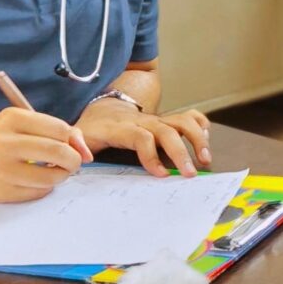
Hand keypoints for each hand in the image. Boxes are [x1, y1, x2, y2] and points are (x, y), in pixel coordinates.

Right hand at [0, 107, 91, 203]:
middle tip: (72, 164)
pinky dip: (42, 189)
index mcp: (11, 119)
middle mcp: (5, 142)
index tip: (76, 148)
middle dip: (73, 161)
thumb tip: (83, 148)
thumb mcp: (12, 125)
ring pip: (51, 176)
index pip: (59, 129)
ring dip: (59, 177)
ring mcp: (1, 169)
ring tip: (52, 173)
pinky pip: (37, 193)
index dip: (74, 141)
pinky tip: (32, 182)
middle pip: (58, 152)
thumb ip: (47, 130)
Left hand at [75, 100, 212, 177]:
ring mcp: (158, 119)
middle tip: (191, 173)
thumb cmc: (93, 128)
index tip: (161, 175)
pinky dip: (201, 126)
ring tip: (205, 159)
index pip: (141, 137)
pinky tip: (205, 141)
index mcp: (123, 127)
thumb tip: (83, 158)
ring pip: (183, 121)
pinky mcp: (166, 120)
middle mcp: (144, 121)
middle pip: (168, 130)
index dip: (152, 155)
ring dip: (198, 138)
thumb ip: (77, 144)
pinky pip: (189, 117)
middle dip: (181, 152)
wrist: (103, 108)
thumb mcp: (79, 135)